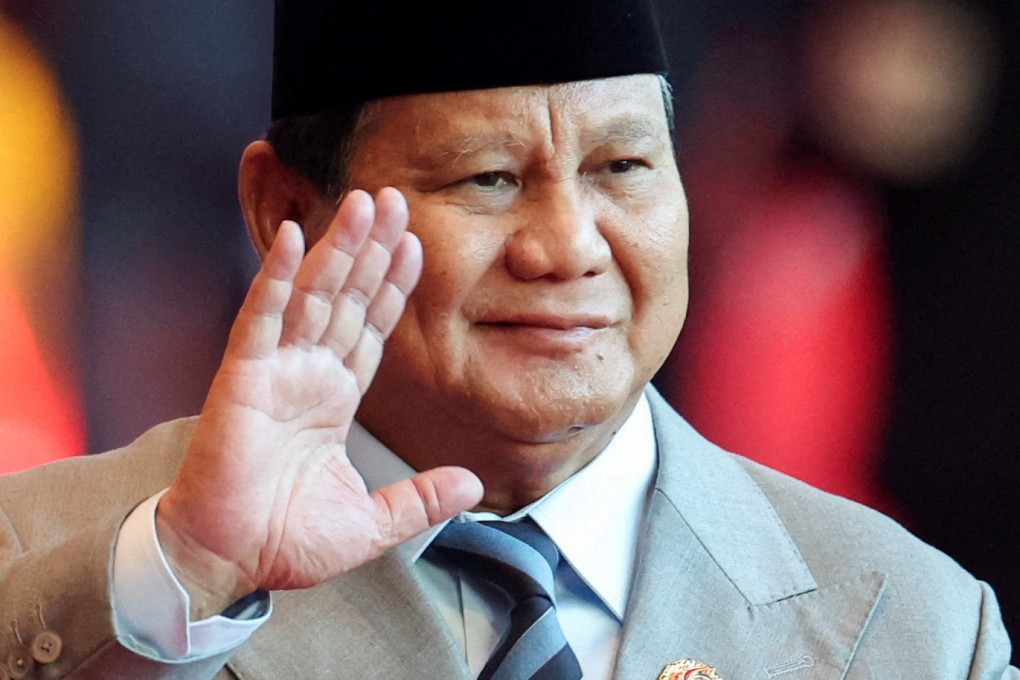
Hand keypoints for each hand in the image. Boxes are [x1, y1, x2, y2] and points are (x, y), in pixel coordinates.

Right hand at [156, 188, 482, 616]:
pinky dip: (278, 278)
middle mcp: (309, 375)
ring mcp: (276, 371)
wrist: (229, 562)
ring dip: (338, 247)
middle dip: (372, 249)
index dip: (393, 287)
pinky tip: (295, 239)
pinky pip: (263, 318)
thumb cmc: (287, 542)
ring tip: (362, 202)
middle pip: (349, 298)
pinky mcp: (243, 378)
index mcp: (336, 399)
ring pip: (314, 296)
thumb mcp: (373, 522)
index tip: (414, 244)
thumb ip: (422, 499)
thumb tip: (475, 484)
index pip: (372, 329)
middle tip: (394, 198)